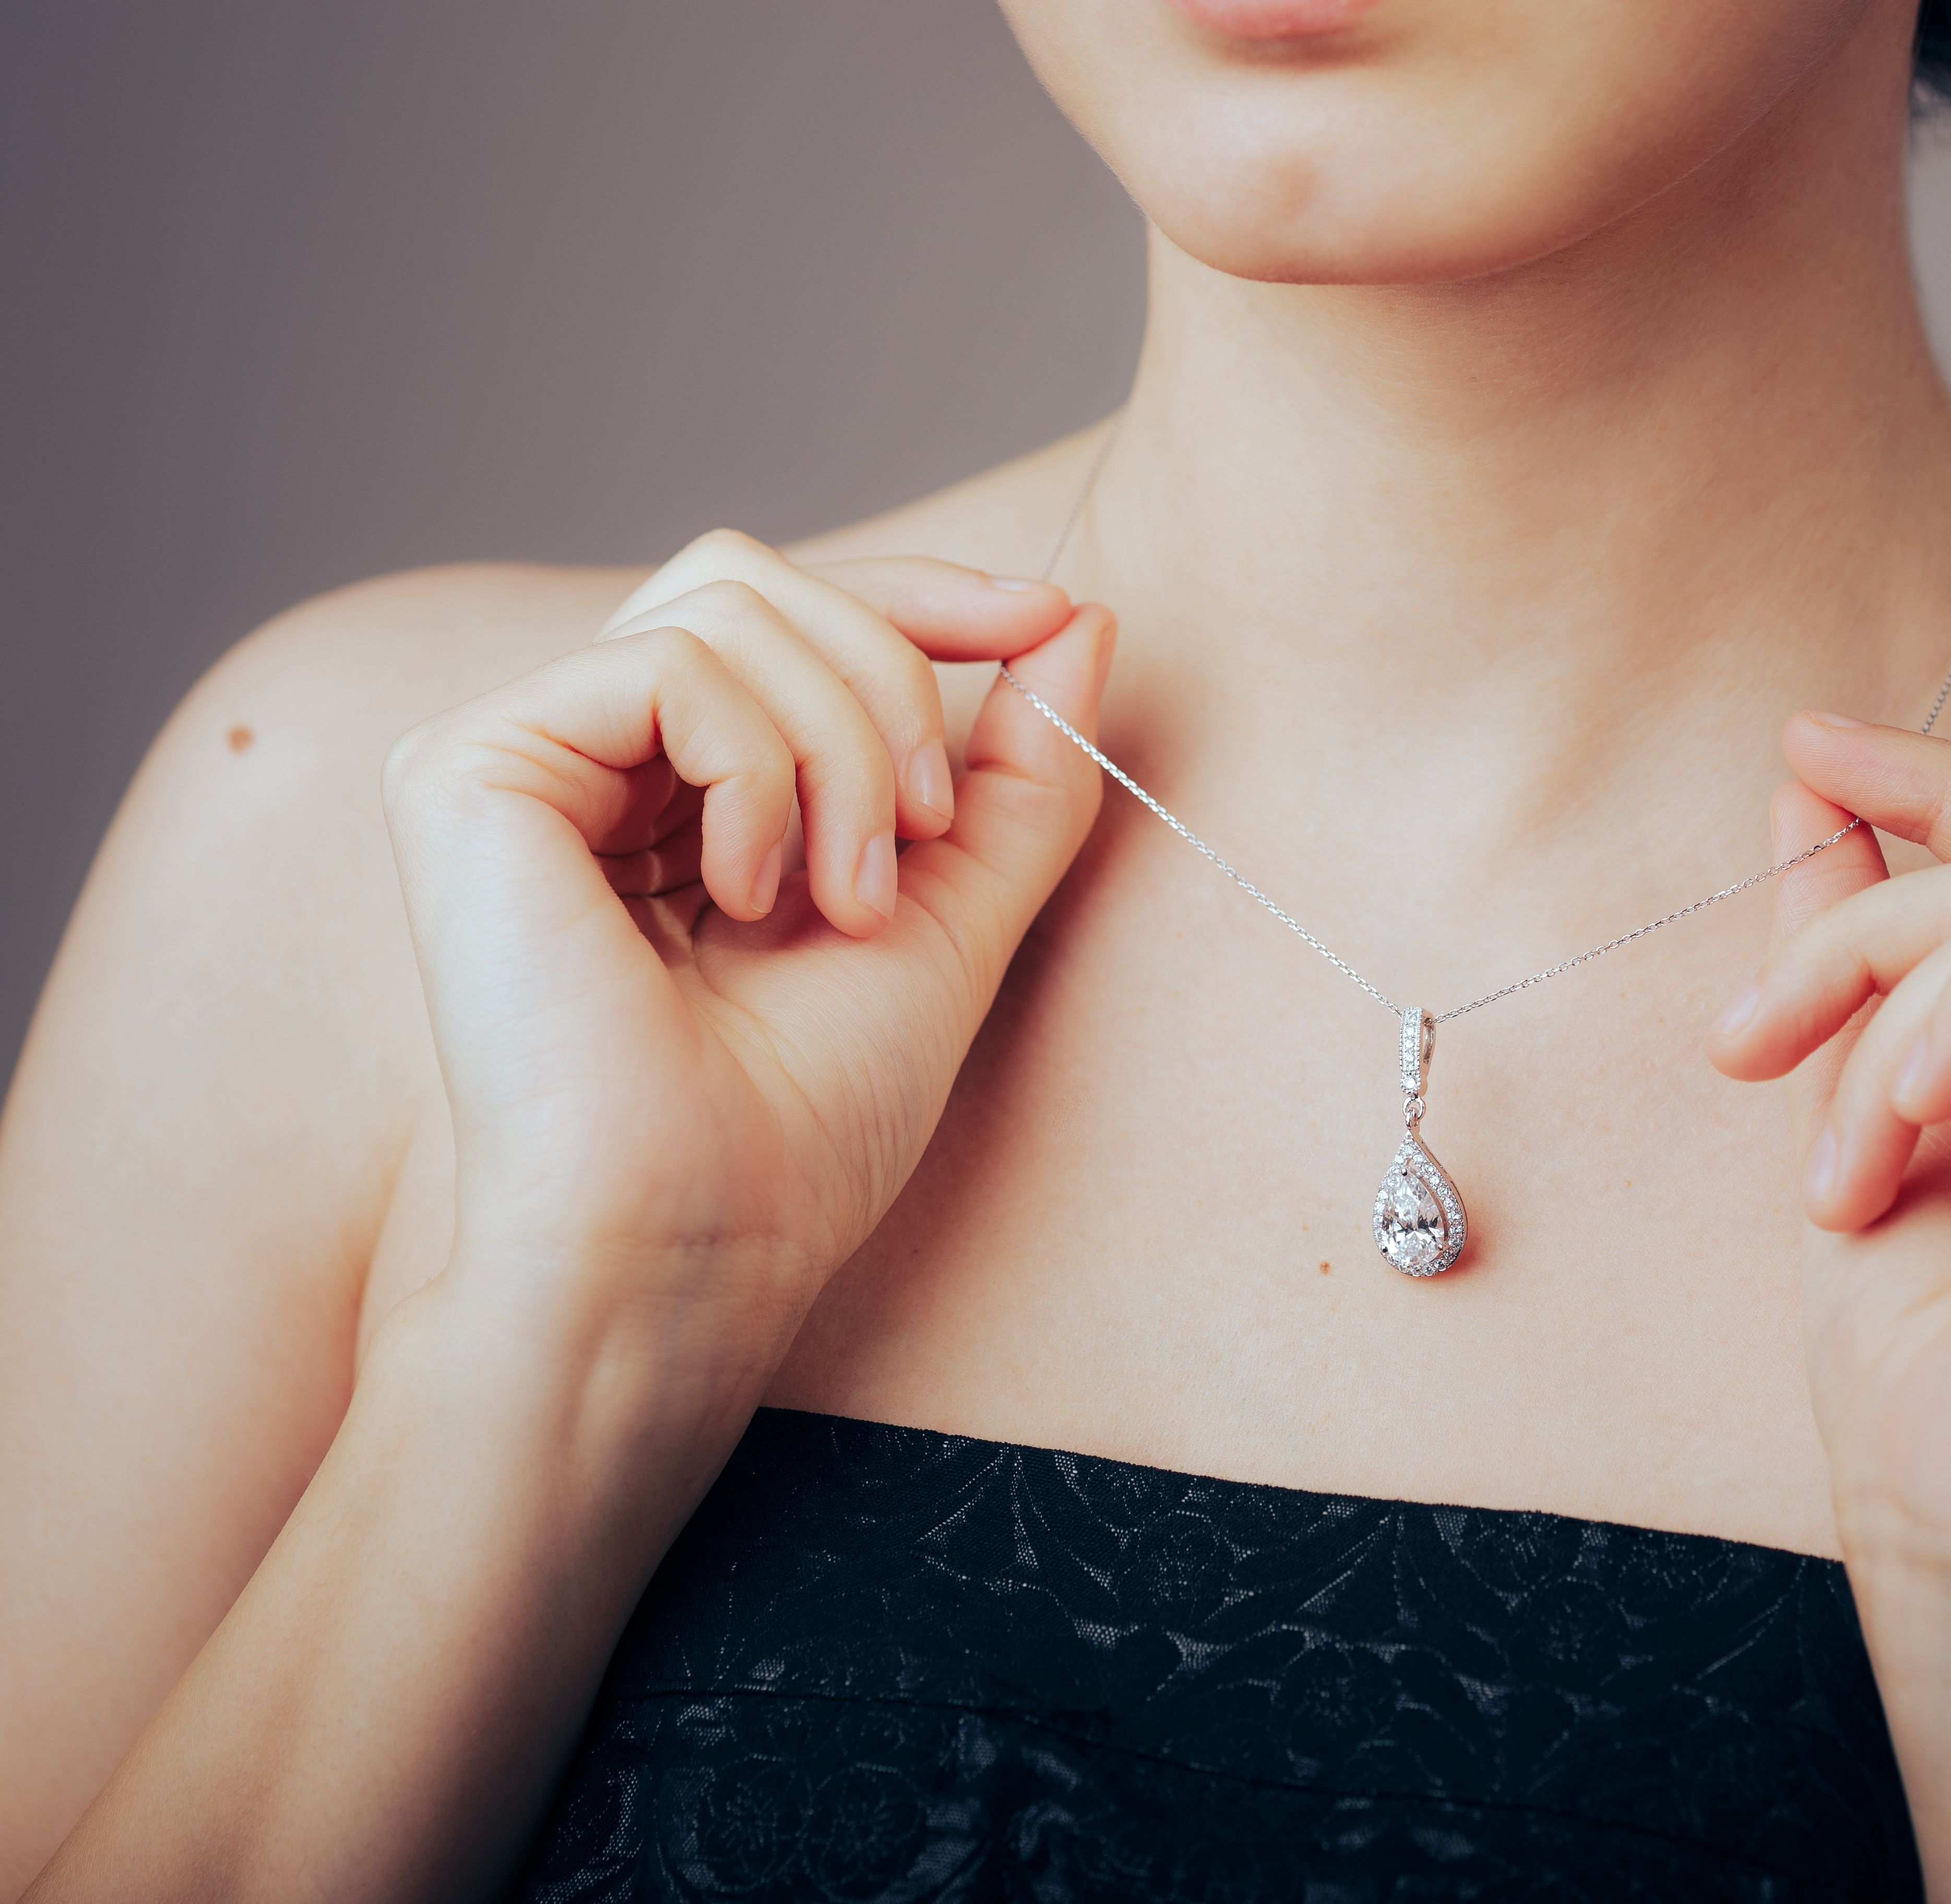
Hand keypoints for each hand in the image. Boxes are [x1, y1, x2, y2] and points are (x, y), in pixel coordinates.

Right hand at [381, 530, 1109, 1413]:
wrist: (697, 1236)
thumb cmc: (807, 1118)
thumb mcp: (957, 909)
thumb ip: (1022, 769)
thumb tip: (1083, 614)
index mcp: (679, 786)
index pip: (793, 612)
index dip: (927, 596)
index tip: (1047, 616)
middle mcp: (586, 755)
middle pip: (756, 579)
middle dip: (889, 679)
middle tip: (928, 835)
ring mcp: (518, 752)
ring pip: (726, 604)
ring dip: (841, 745)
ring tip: (846, 897)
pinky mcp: (465, 767)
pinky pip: (670, 667)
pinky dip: (758, 771)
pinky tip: (747, 895)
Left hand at [1708, 713, 1950, 1895]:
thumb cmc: (1927, 1369)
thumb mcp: (1863, 1104)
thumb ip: (1863, 946)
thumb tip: (1806, 787)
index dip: (1942, 784)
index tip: (1804, 743)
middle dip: (1873, 907)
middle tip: (1743, 1031)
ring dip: (1892, 997)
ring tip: (1827, 1153)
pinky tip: (1900, 1118)